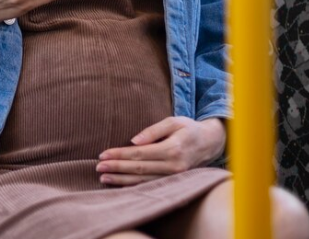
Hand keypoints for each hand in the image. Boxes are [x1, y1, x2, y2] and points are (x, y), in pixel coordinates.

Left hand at [95, 117, 225, 186]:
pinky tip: (120, 184)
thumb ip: (153, 130)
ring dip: (122, 180)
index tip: (103, 154)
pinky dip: (134, 186)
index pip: (140, 154)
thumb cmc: (189, 129)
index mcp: (173, 148)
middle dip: (117, 168)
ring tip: (104, 178)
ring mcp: (175, 177)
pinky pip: (151, 185)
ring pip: (144, 180)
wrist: (210, 143)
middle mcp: (174, 166)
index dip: (120, 155)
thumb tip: (133, 141)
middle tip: (98, 167)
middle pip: (139, 168)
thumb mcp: (173, 121)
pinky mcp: (174, 181)